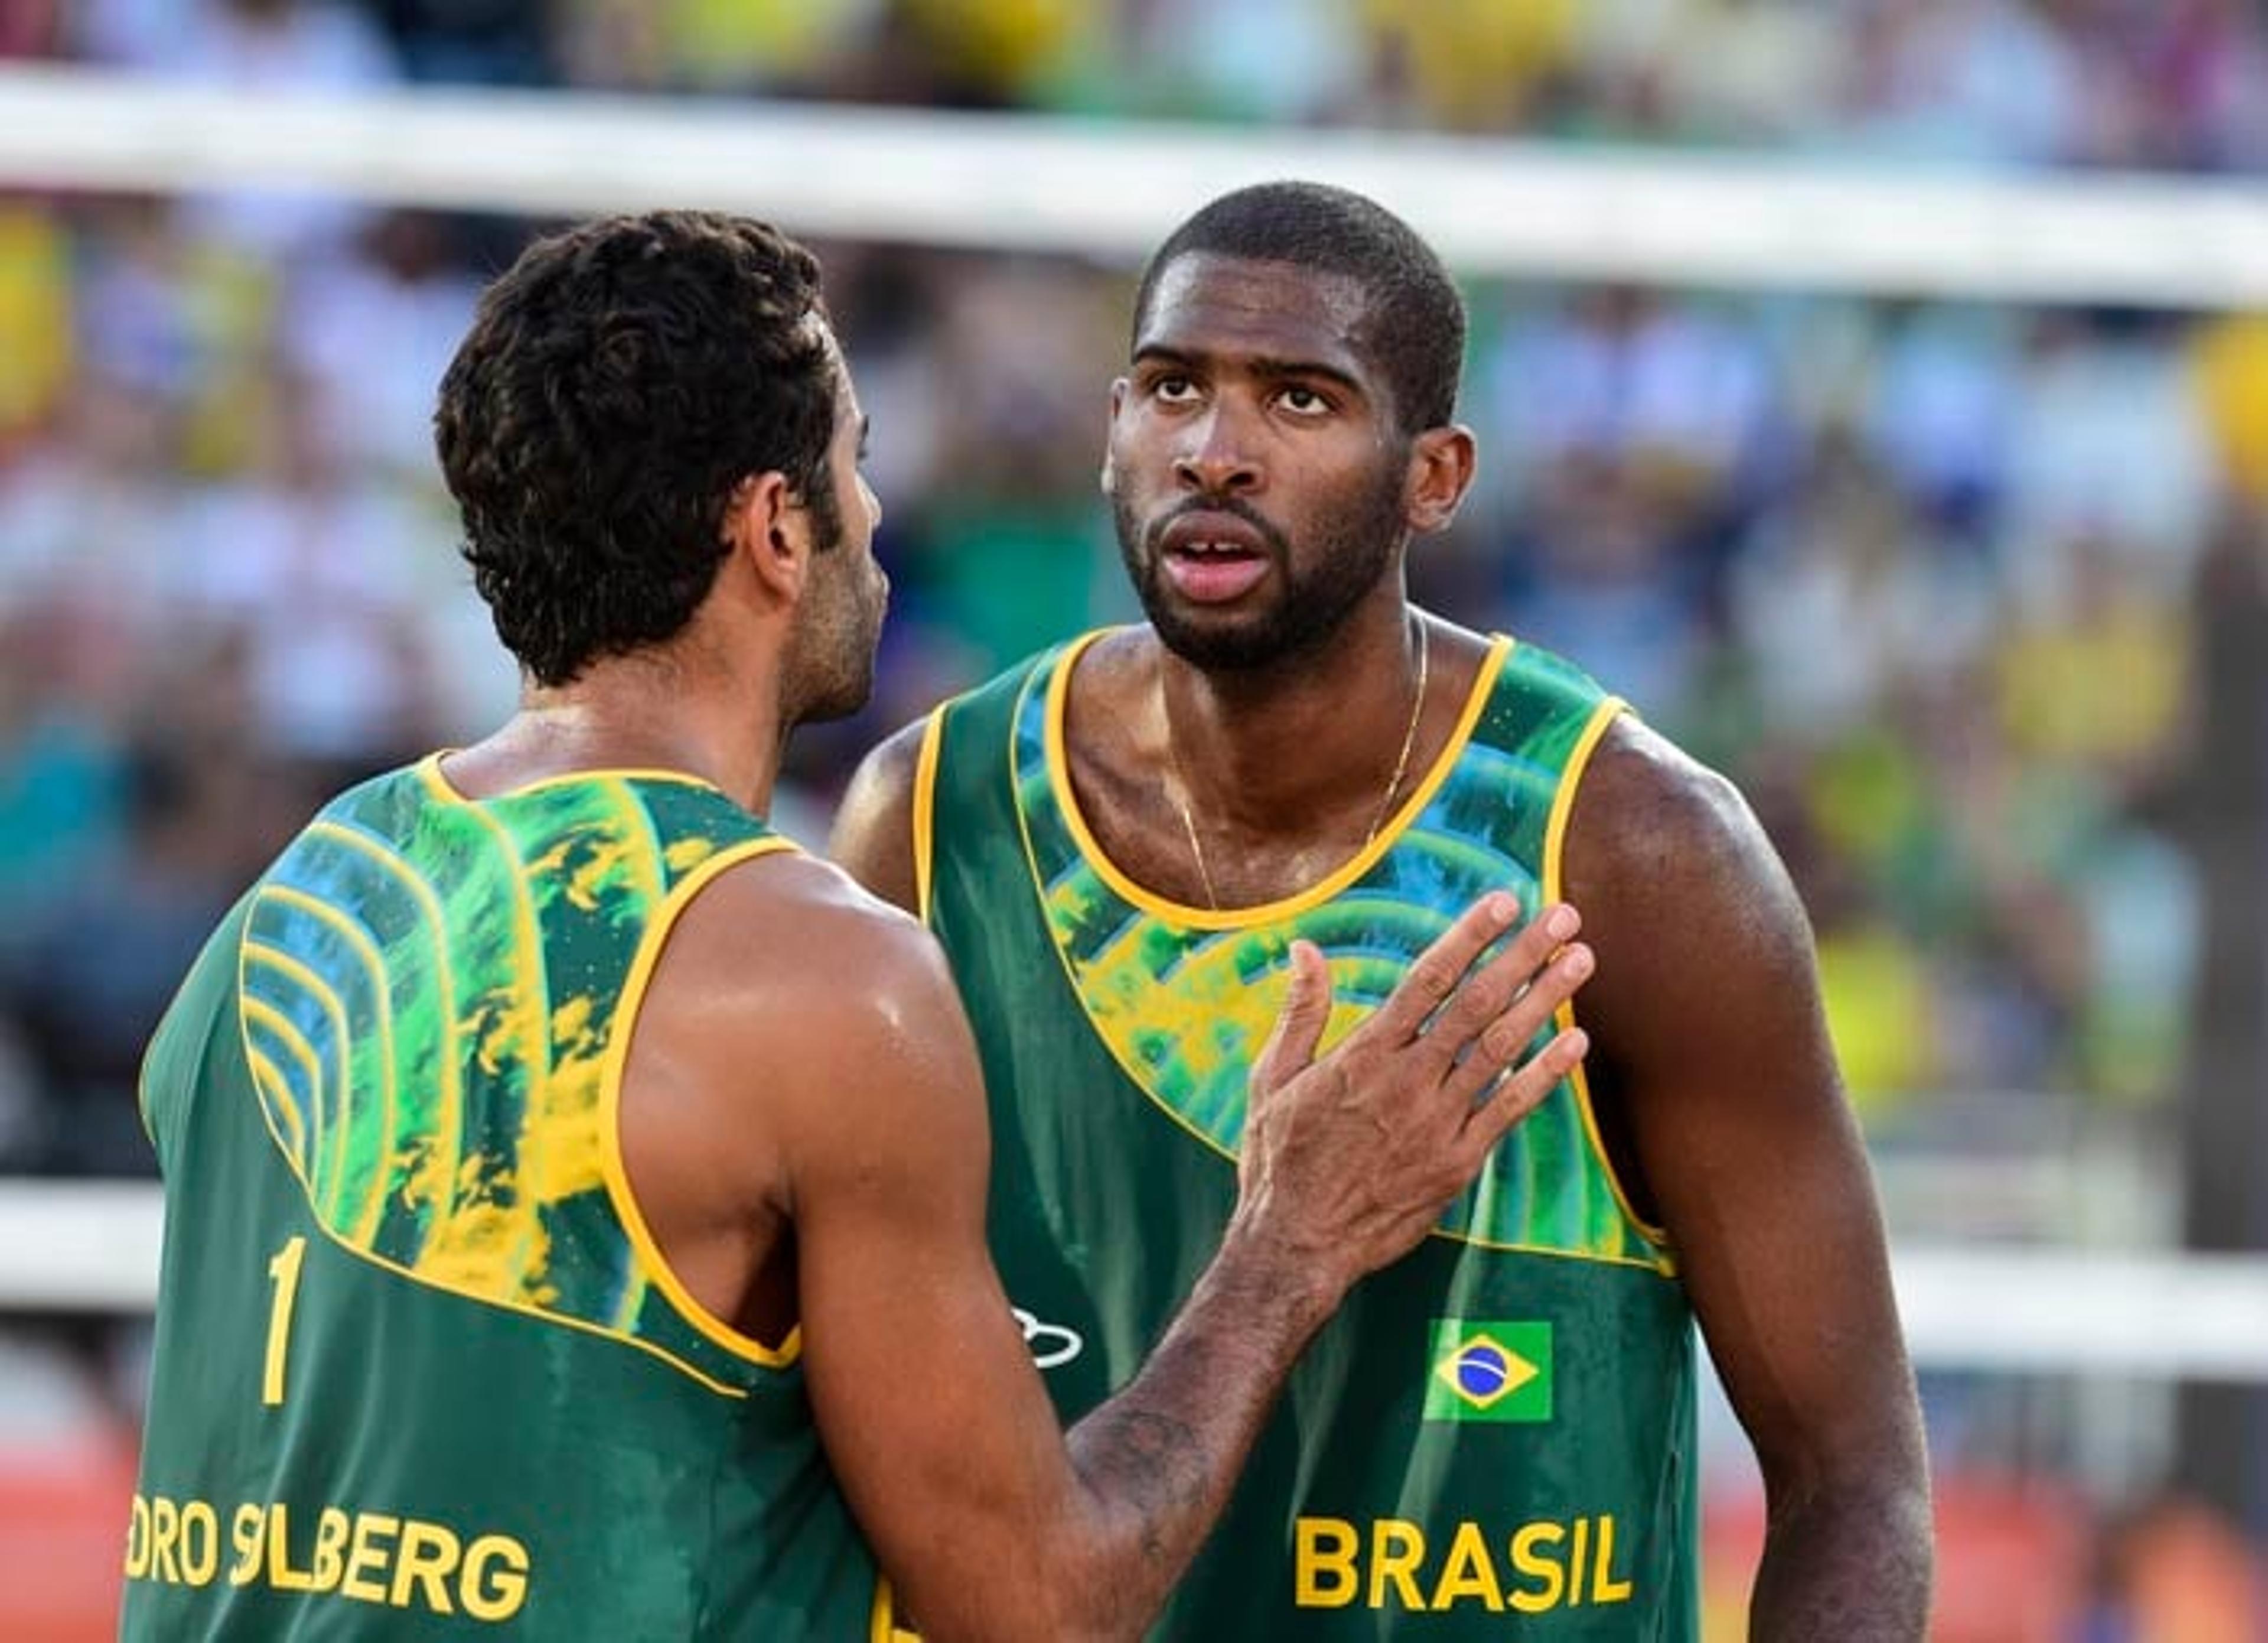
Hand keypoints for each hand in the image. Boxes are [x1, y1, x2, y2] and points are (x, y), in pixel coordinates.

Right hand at [1230, 893, 1591, 1306]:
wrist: (1298, 1243)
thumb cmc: (1279, 1159)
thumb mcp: (1272, 1078)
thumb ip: (1300, 1011)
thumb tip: (1305, 948)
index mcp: (1363, 1055)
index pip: (1427, 980)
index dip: (1470, 936)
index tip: (1504, 902)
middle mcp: (1406, 1081)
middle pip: (1476, 1004)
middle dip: (1524, 955)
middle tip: (1564, 916)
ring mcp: (1436, 1123)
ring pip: (1501, 1048)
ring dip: (1546, 1000)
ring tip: (1582, 961)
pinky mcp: (1457, 1162)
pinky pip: (1510, 1109)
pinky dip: (1544, 1073)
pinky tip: (1576, 1042)